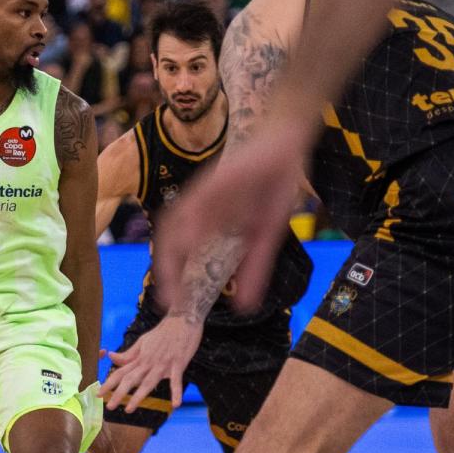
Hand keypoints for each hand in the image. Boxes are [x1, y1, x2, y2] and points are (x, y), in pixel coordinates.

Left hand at [98, 315, 201, 411]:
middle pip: (131, 379)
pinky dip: (176, 392)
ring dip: (138, 396)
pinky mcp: (178, 364)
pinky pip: (177, 381)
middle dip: (119, 393)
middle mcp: (149, 362)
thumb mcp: (143, 341)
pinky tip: (176, 404)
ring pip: (148, 382)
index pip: (121, 372)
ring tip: (129, 409)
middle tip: (109, 406)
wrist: (183, 320)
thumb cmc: (163, 332)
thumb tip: (111, 356)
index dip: (109, 383)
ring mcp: (163, 364)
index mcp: (140, 358)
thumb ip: (129, 354)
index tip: (99, 394)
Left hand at [153, 122, 310, 313]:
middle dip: (166, 269)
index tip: (171, 300)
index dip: (171, 273)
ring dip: (171, 252)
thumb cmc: (273, 186)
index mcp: (208, 218)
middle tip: (167, 299)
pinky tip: (192, 242)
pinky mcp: (217, 180)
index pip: (179, 248)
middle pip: (170, 237)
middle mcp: (200, 206)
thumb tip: (246, 306)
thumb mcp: (266, 235)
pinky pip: (199, 203)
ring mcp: (205, 192)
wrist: (287, 146)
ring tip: (171, 280)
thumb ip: (254, 269)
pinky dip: (192, 224)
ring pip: (175, 222)